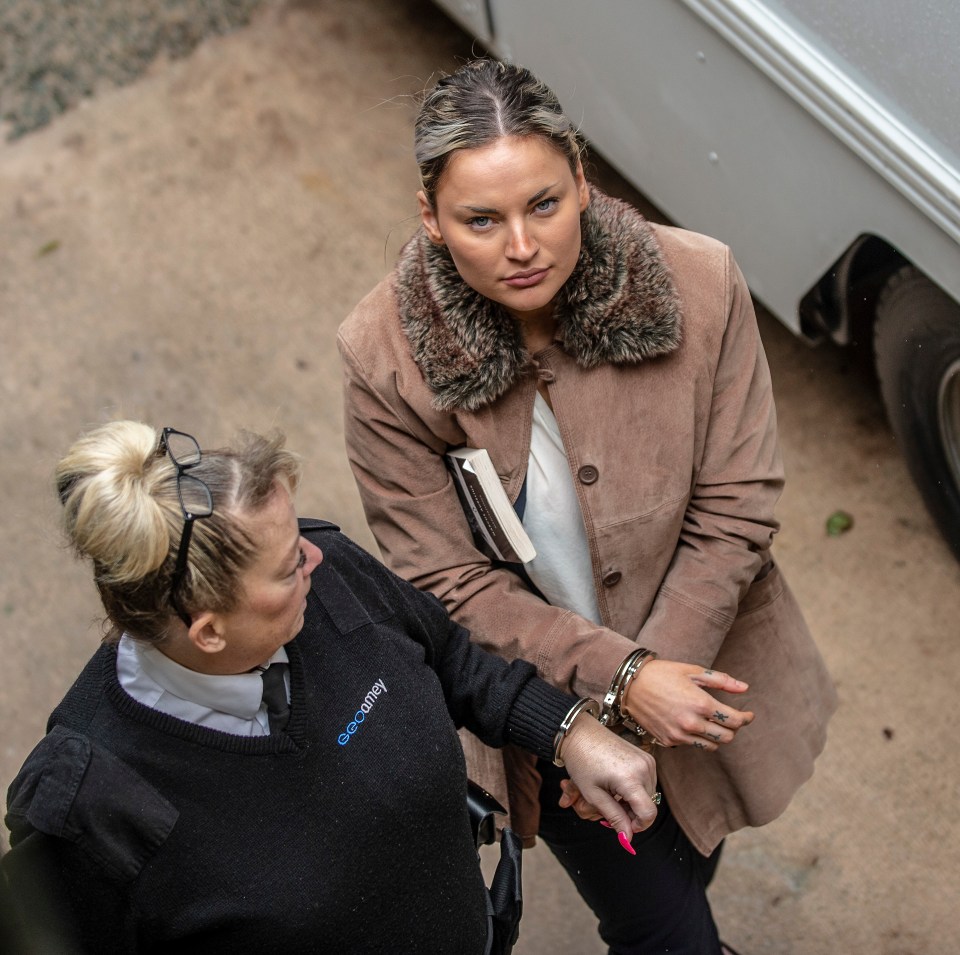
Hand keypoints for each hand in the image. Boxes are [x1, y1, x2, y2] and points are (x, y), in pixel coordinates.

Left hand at [556, 713, 659, 851]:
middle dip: (629, 813)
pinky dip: (633, 789)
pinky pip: (646, 782)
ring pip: (647, 795)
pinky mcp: (646, 756)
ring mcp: (647, 760)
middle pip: (647, 805)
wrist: (580, 733)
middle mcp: (644, 768)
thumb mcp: (593, 795)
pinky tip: (615, 785)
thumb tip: (628, 838)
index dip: (637, 826)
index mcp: (631, 778)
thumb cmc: (582, 762)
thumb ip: (614, 817)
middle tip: (607, 810)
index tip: (623, 827)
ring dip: (631, 801)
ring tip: (609, 795)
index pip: (648, 814)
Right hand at [623, 659, 753, 750]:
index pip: (735, 721)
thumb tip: (744, 688)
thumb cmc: (661, 673)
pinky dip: (697, 737)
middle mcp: (691, 723)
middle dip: (733, 729)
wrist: (629, 685)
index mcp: (701, 704)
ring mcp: (679, 735)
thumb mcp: (692, 671)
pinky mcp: (668, 741)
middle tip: (731, 719)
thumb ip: (721, 681)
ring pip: (711, 746)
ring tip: (713, 723)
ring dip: (717, 736)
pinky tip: (692, 724)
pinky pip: (692, 745)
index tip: (748, 715)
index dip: (746, 718)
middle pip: (727, 738)